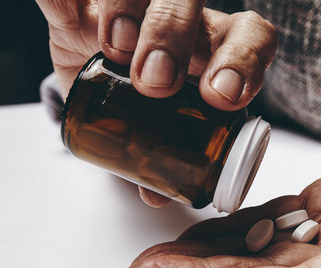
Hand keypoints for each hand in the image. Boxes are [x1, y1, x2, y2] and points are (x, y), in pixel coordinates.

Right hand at [36, 0, 276, 205]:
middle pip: (191, 3)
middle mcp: (187, 19)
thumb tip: (158, 195)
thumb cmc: (158, 106)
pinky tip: (69, 13)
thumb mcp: (170, 130)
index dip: (244, 60)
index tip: (220, 97)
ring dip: (129, 11)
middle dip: (173, 38)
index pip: (251, 38)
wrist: (113, 76)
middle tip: (153, 83)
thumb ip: (167, 157)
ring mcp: (141, 5)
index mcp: (221, 49)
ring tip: (115, 49)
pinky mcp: (90, 3)